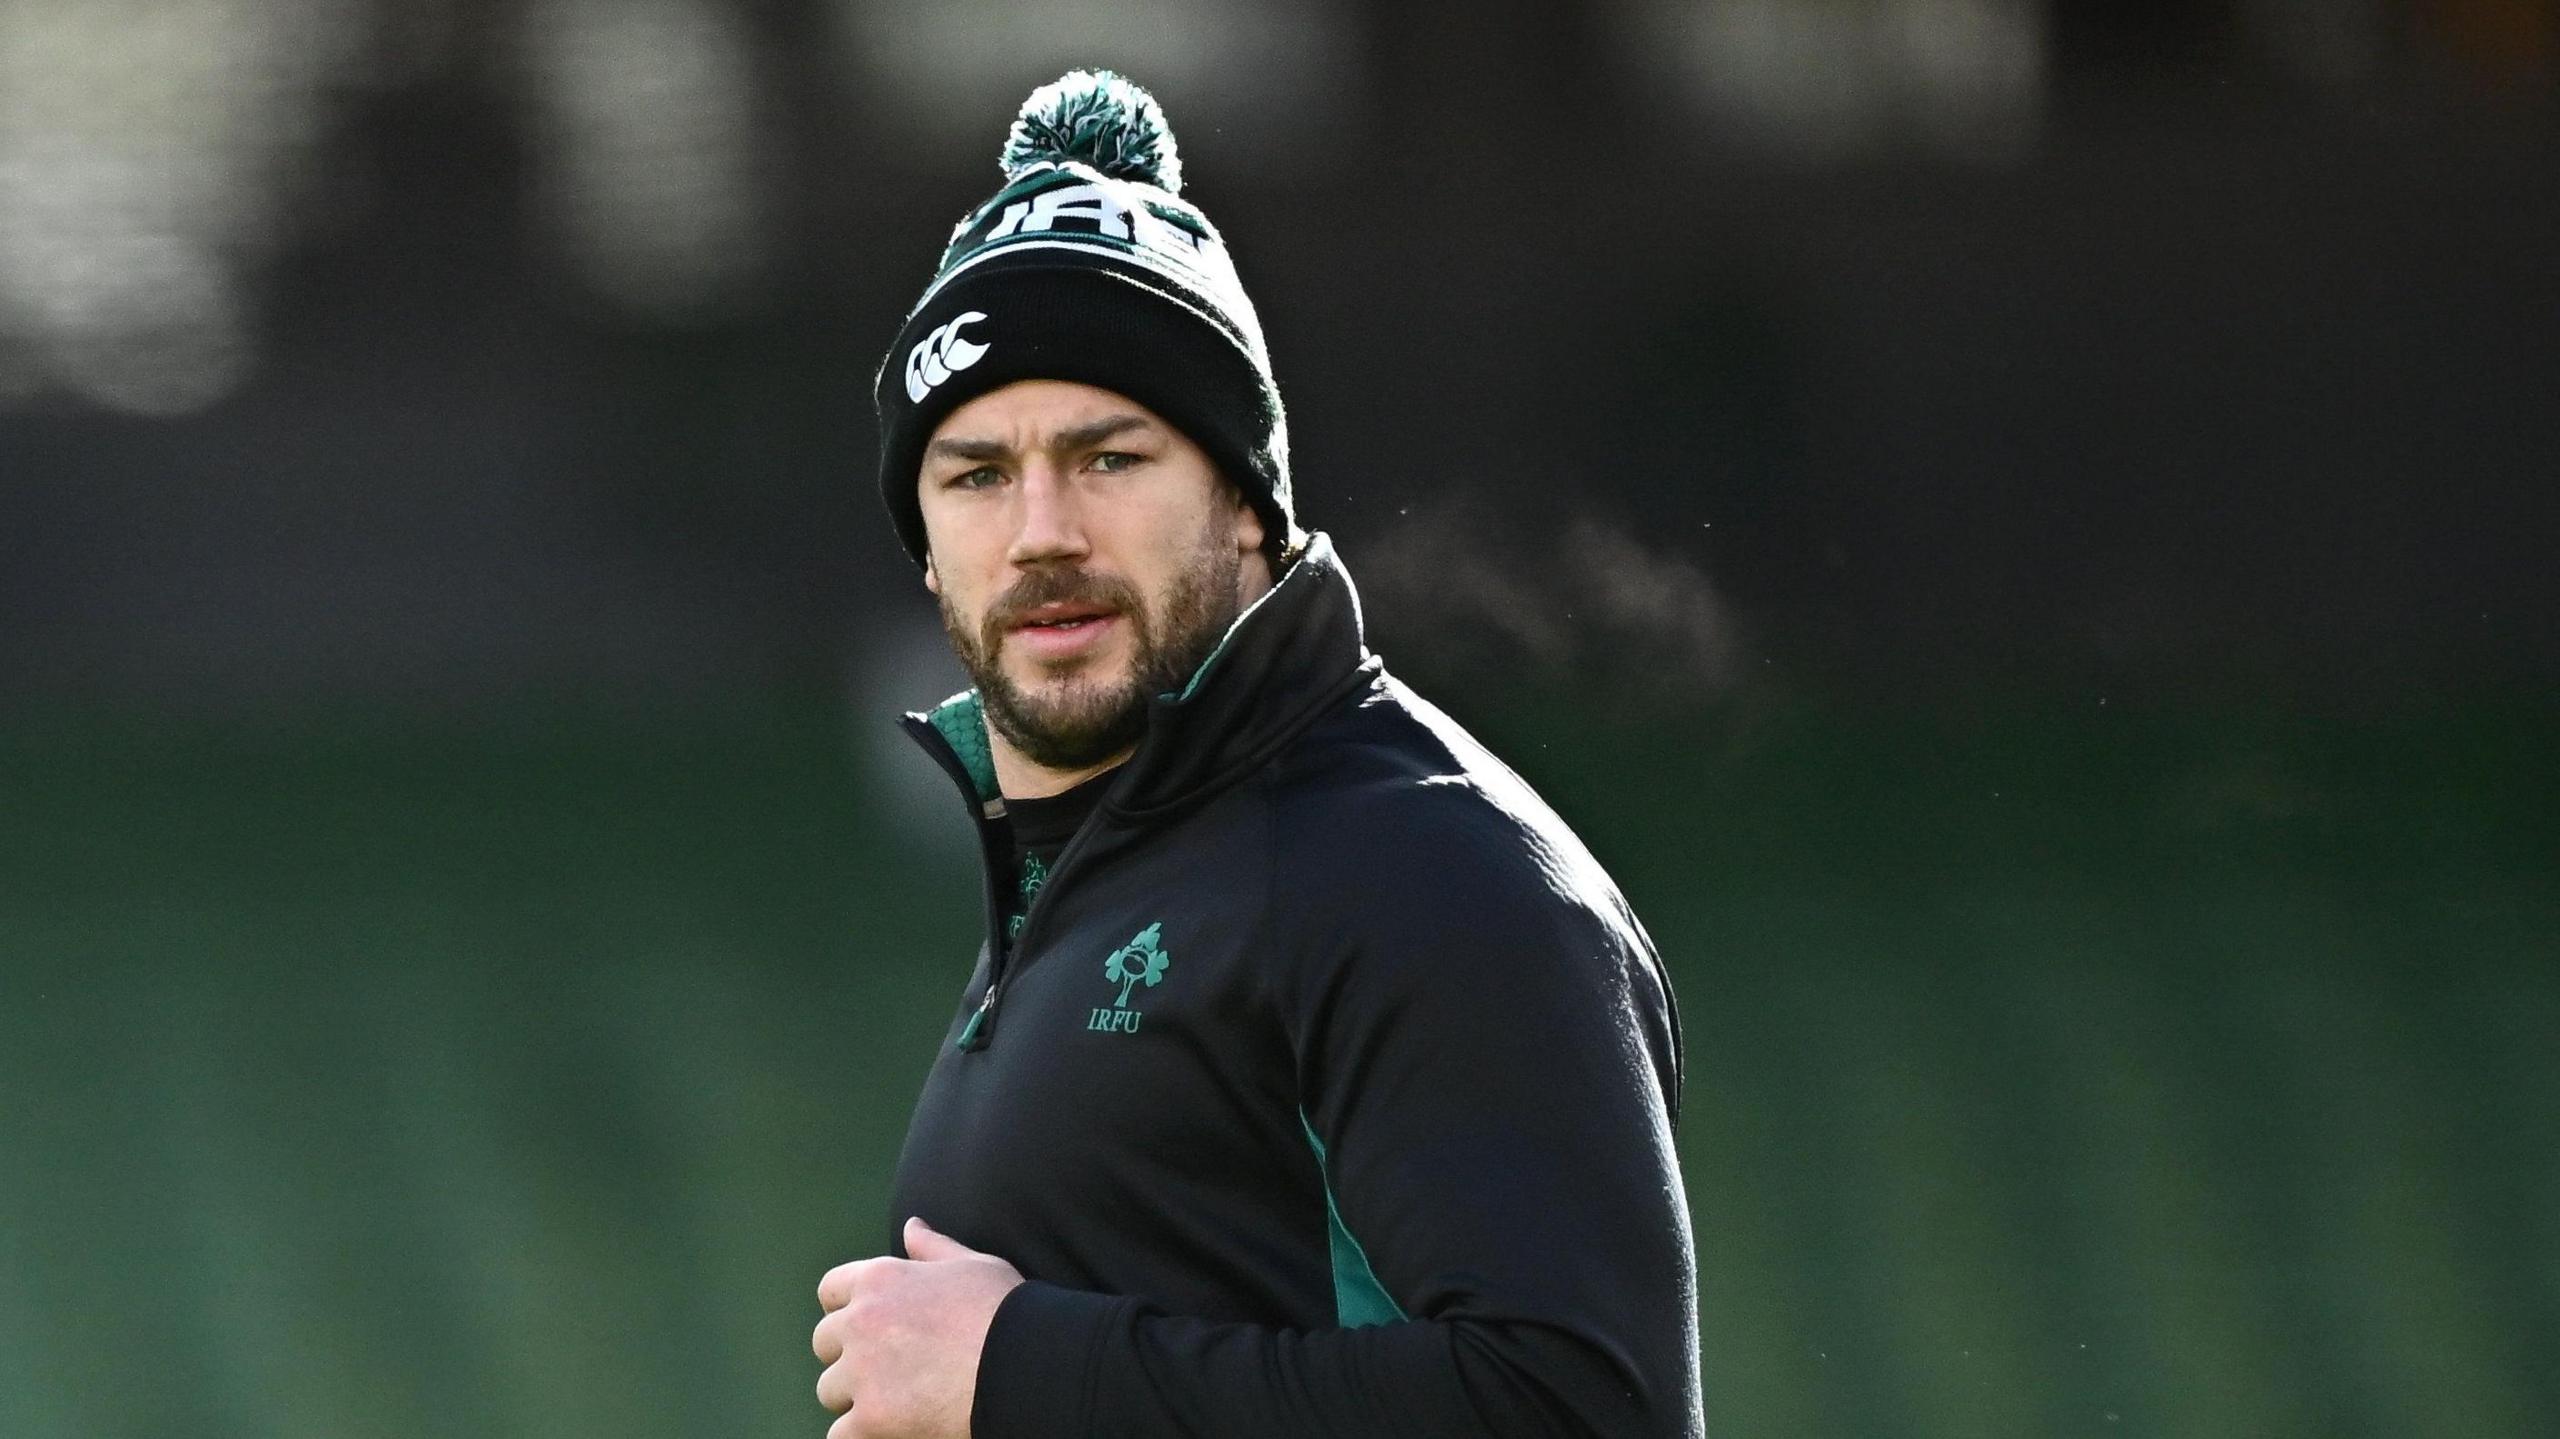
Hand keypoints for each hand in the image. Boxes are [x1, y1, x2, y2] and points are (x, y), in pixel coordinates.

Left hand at [813, 1216, 1025, 1438]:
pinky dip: (860, 1435)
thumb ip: (932, 1247)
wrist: (1026, 1362)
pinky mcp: (872, 1416)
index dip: (847, 1310)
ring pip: (830, 1390)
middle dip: (849, 1356)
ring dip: (854, 1398)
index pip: (831, 1291)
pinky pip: (840, 1434)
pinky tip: (887, 1429)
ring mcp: (863, 1371)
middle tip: (887, 1370)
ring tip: (894, 1402)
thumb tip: (911, 1226)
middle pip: (824, 1343)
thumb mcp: (972, 1265)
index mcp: (880, 1279)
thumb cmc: (1004, 1311)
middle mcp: (861, 1320)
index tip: (870, 1329)